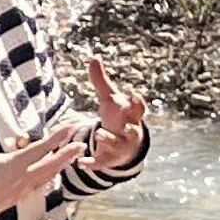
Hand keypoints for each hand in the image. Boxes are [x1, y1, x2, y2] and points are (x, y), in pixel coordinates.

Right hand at [0, 118, 93, 212]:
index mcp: (16, 164)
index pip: (41, 148)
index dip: (57, 137)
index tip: (70, 127)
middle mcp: (24, 176)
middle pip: (51, 164)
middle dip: (67, 154)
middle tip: (82, 145)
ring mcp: (22, 189)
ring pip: (47, 176)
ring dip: (60, 166)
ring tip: (71, 159)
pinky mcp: (18, 198)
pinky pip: (39, 187)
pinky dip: (48, 180)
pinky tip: (51, 178)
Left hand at [82, 56, 149, 173]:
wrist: (122, 144)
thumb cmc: (117, 117)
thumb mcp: (109, 99)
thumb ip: (101, 81)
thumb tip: (94, 57)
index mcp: (131, 116)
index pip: (139, 109)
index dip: (138, 103)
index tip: (135, 95)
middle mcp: (129, 132)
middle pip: (133, 130)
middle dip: (130, 128)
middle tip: (125, 124)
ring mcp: (120, 147)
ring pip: (117, 145)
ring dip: (108, 139)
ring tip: (98, 133)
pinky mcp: (109, 159)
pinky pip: (101, 162)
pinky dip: (91, 163)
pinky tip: (80, 162)